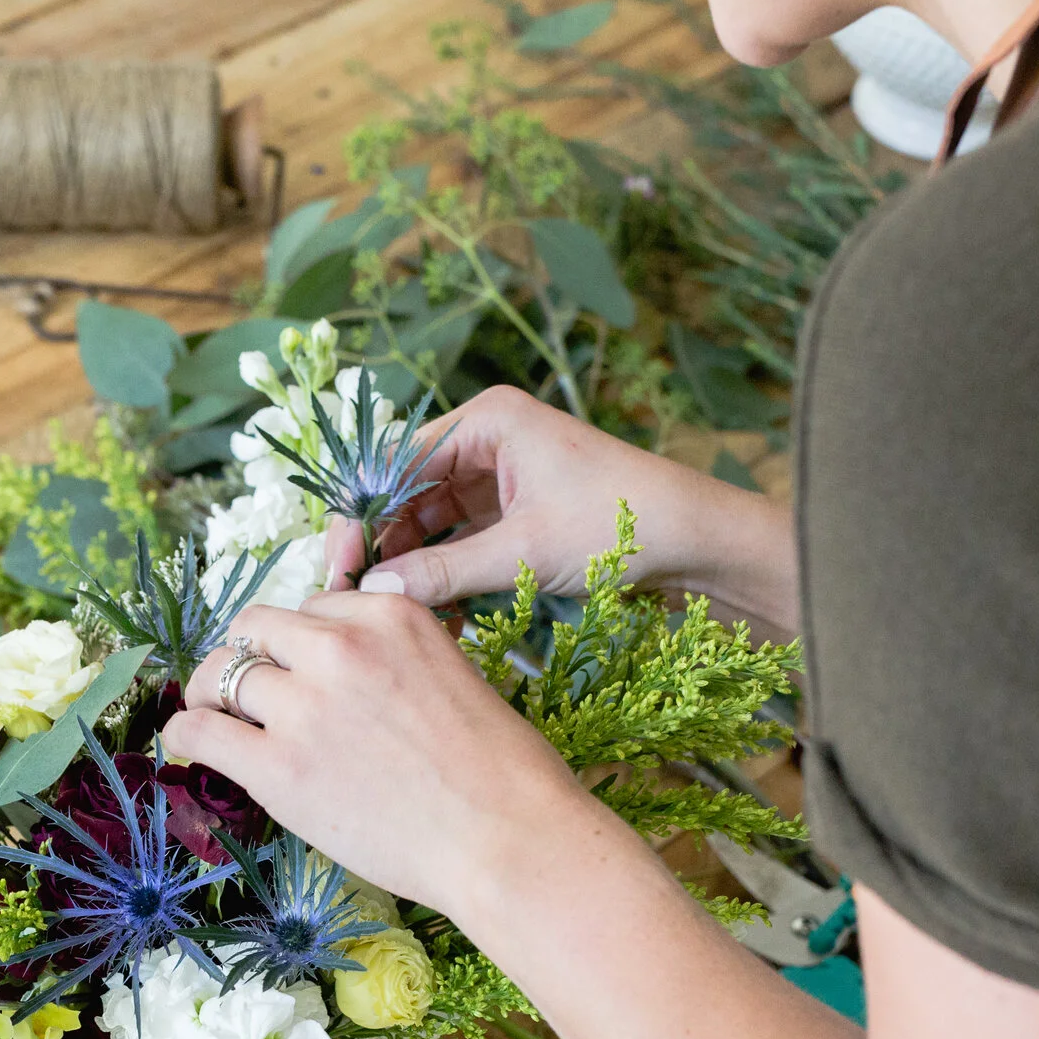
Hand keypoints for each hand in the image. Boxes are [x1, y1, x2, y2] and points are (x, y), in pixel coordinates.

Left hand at [163, 592, 596, 912]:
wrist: (508, 838)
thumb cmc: (500, 771)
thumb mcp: (454, 673)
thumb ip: (395, 654)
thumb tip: (340, 667)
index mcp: (389, 615)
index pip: (311, 607)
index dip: (299, 643)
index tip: (301, 673)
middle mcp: (340, 646)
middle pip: (256, 627)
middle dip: (248, 656)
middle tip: (249, 694)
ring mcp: (305, 706)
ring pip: (220, 672)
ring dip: (211, 694)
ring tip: (216, 720)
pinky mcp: (279, 768)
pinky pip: (199, 730)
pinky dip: (184, 733)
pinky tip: (188, 745)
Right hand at [321, 385, 800, 635]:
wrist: (699, 542)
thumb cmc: (621, 525)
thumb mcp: (524, 552)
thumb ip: (444, 573)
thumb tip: (375, 592)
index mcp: (487, 421)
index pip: (394, 464)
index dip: (360, 518)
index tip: (339, 570)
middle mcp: (487, 440)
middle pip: (406, 494)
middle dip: (383, 548)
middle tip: (356, 602)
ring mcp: (500, 477)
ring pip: (429, 524)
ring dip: (412, 568)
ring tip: (396, 616)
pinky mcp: (514, 514)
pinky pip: (459, 542)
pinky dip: (445, 576)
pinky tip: (434, 616)